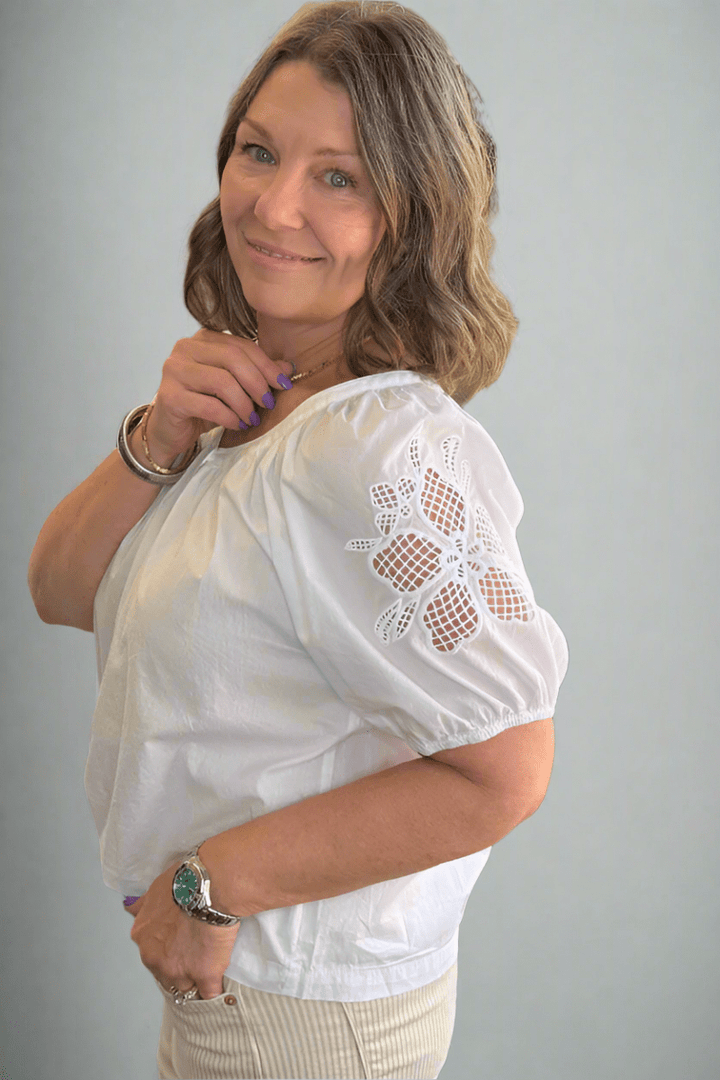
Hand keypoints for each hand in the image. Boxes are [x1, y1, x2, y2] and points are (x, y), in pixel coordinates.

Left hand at [124, 861, 240, 999]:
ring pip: (185, 986)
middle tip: (195, 952)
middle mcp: (154, 957)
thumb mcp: (154, 889)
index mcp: (142, 935)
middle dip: (178, 966)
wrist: (210, 885)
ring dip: (194, 980)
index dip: (168, 949)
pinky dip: (213, 991)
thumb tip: (130, 907)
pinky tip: (219, 985)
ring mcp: (178, 970)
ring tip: (210, 969)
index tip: (180, 944)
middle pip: (165, 973)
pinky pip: (208, 994)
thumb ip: (143, 905)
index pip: (152, 953)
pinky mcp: (204, 975)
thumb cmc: (184, 881)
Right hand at [144, 329, 295, 462]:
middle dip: (257, 383)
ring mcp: (174, 370)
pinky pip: (209, 405)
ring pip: (222, 382)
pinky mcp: (170, 396)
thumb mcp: (235, 387)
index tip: (284, 385)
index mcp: (202, 339)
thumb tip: (289, 368)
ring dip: (244, 403)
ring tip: (252, 418)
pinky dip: (229, 417)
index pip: (241, 345)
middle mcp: (185, 348)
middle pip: (232, 358)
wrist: (172, 430)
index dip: (266, 365)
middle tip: (269, 403)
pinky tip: (238, 424)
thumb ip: (258, 373)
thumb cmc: (203, 404)